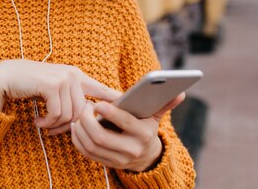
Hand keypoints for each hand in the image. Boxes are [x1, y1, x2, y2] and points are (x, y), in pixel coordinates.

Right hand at [0, 60, 120, 133]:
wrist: (4, 78)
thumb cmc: (28, 86)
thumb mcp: (52, 92)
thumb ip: (69, 100)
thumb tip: (83, 119)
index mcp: (76, 75)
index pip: (102, 89)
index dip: (116, 100)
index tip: (130, 108)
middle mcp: (72, 74)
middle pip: (84, 110)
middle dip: (70, 125)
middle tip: (53, 129)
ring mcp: (63, 77)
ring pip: (71, 114)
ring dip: (56, 124)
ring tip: (43, 123)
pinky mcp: (52, 84)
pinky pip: (58, 113)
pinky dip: (48, 122)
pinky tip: (38, 121)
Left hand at [70, 93, 184, 171]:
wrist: (145, 157)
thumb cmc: (146, 128)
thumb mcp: (156, 116)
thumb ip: (165, 103)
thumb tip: (181, 92)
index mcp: (143, 134)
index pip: (126, 123)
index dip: (110, 112)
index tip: (97, 103)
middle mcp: (131, 150)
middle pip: (102, 137)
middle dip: (88, 121)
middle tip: (84, 106)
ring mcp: (118, 160)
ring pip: (91, 146)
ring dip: (80, 129)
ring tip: (78, 114)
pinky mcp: (106, 164)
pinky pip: (86, 153)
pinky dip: (78, 139)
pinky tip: (76, 126)